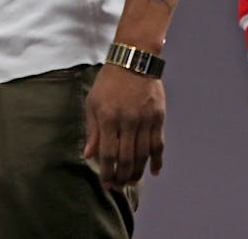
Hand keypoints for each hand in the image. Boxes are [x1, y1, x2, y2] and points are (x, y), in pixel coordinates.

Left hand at [83, 64, 164, 190]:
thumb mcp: (93, 102)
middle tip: (118, 187)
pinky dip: (156, 160)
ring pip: (143, 155)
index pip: (108, 154)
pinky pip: (158, 144)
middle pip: (126, 159)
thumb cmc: (109, 82)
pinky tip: (153, 171)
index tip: (106, 183)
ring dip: (137, 173)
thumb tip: (89, 155)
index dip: (106, 172)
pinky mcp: (158, 118)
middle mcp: (127, 122)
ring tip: (131, 182)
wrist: (134, 60)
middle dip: (121, 177)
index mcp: (108, 118)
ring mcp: (145, 120)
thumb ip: (92, 130)